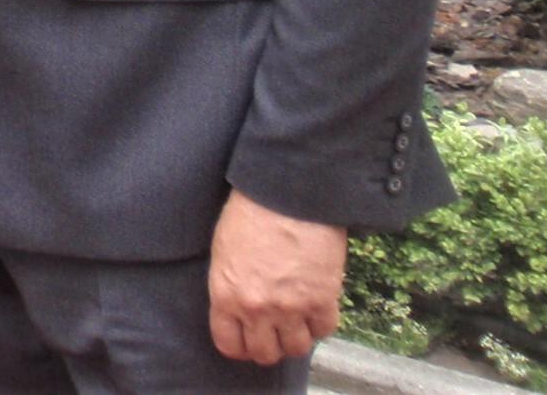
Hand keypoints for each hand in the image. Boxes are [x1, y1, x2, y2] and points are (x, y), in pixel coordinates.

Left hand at [207, 189, 345, 364]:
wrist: (286, 194)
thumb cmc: (248, 213)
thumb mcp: (223, 251)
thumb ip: (229, 286)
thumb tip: (239, 307)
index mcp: (225, 295)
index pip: (229, 344)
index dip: (239, 345)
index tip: (246, 339)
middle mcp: (257, 308)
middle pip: (264, 353)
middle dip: (268, 344)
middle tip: (272, 330)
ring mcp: (291, 307)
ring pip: (296, 348)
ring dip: (295, 336)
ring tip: (295, 319)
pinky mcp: (322, 299)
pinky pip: (323, 330)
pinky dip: (319, 322)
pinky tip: (315, 306)